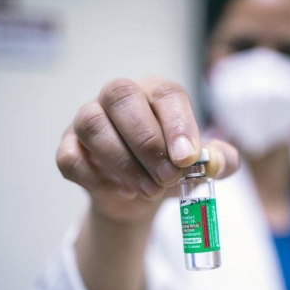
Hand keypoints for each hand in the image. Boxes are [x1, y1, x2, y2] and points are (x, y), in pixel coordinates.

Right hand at [56, 77, 239, 223]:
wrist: (141, 196)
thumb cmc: (171, 168)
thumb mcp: (201, 166)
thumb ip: (220, 161)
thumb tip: (218, 162)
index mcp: (156, 93)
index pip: (165, 93)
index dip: (178, 123)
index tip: (188, 158)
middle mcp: (119, 98)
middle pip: (121, 96)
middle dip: (147, 142)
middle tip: (168, 177)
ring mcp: (88, 119)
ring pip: (92, 124)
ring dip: (124, 162)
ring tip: (151, 190)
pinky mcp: (69, 147)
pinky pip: (71, 157)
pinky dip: (96, 177)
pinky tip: (124, 191)